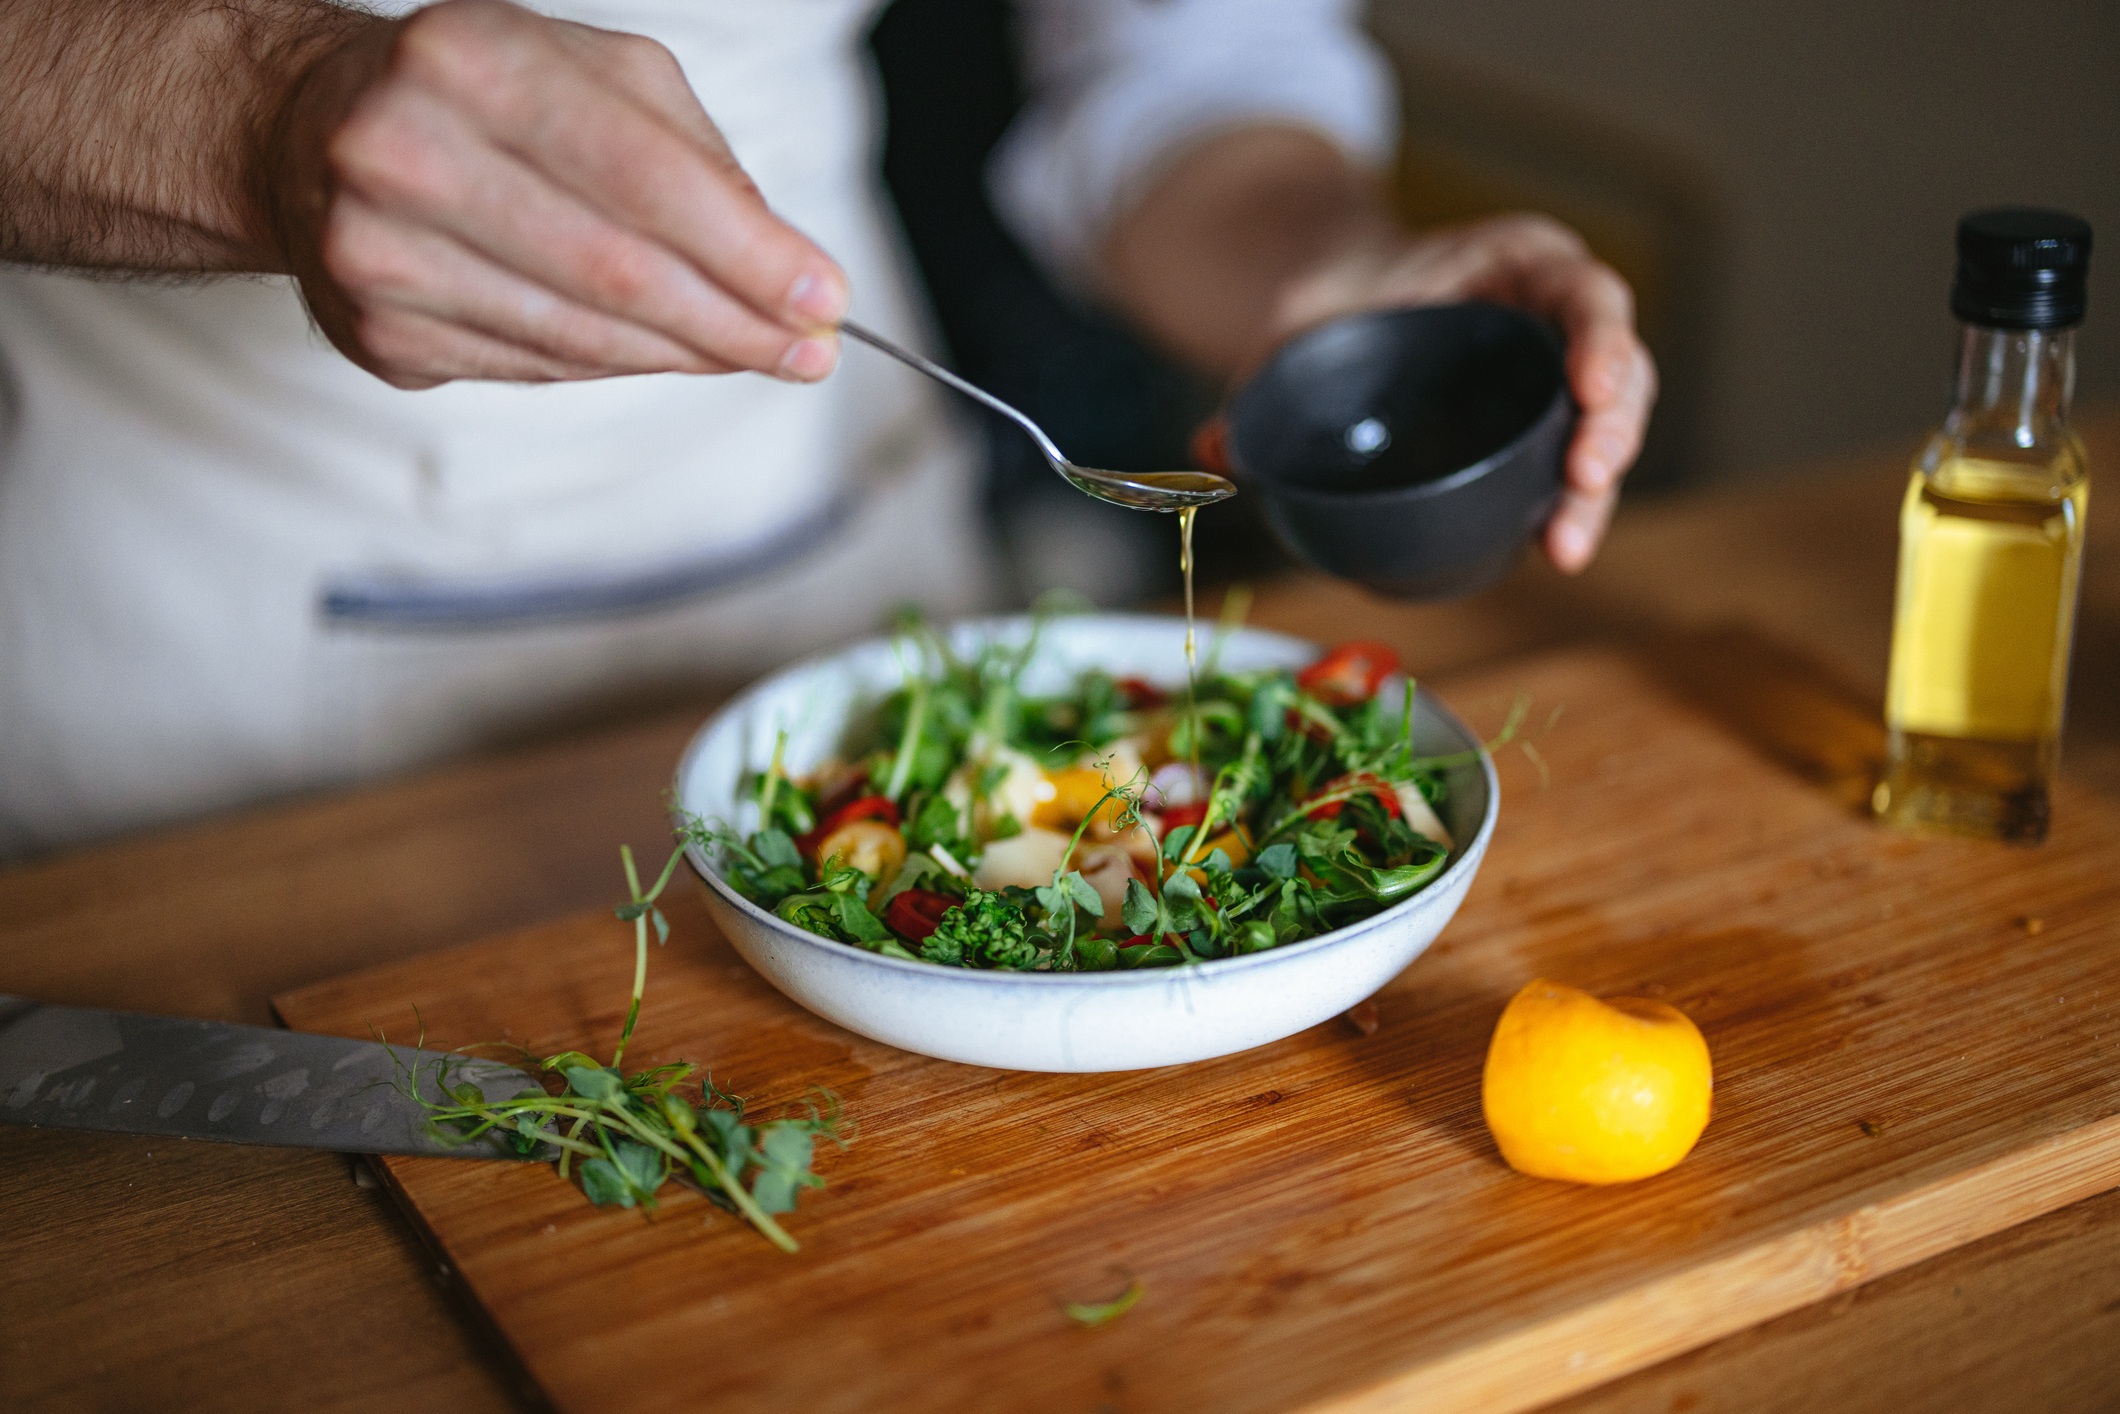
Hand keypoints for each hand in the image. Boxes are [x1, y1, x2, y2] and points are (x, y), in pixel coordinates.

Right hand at [266, 0, 846, 387]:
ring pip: (583, 337)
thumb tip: (788, 269)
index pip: (646, 178)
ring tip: (756, 353)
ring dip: (689, 357)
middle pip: (619, 273)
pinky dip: (617, 367)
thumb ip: (696, 158)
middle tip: (810, 352)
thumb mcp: (593, 76)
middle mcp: (408, 154)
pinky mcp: (380, 334)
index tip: (824, 299)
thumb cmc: (483, 95)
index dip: (748, 252)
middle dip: (735, 323)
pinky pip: (539, 369)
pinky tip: (663, 353)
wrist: (308, 130)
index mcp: (471, 61)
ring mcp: (381, 254)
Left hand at [1251, 213, 1657, 573]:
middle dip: (1612, 427)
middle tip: (1585, 477)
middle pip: (1618, 367)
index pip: (1584, 291)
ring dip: (1596, 487)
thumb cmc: (1341, 307)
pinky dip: (1568, 507)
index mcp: (1517, 262)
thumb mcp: (1302, 323)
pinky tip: (1551, 549)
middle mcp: (1553, 315)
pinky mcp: (1542, 432)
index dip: (1600, 338)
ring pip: (1609, 426)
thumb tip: (1212, 447)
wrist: (1343, 314)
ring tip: (1564, 542)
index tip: (1587, 388)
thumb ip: (1262, 376)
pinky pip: (1570, 467)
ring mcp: (1556, 378)